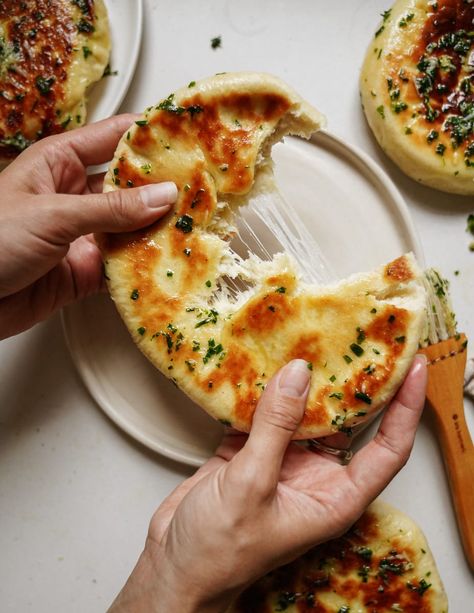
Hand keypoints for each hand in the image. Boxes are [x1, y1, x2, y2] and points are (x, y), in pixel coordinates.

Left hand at [0, 116, 176, 339]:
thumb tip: (163, 195)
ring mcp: (83, 234)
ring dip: (159, 228)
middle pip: (129, 185)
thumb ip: (110, 209)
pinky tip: (170, 262)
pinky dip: (145, 265)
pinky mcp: (86, 270)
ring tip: (197, 224)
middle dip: (164, 187)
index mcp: (59, 164)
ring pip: (132, 227)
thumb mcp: (51, 215)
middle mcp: (75, 196)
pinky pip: (124, 265)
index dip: (148, 134)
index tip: (187, 134)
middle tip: (203, 186)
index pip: (112, 138)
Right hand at [109, 355, 426, 612]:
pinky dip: (262, 390)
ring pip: (302, 412)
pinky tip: (261, 362)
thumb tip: (299, 374)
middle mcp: (314, 476)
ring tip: (310, 339)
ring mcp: (282, 461)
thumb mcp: (251, 485)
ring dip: (302, 381)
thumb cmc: (219, 552)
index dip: (405, 408)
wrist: (174, 566)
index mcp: (333, 496)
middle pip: (346, 422)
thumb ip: (276, 427)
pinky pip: (264, 412)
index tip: (414, 369)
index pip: (387, 449)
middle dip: (352, 383)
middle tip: (359, 339)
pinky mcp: (250, 451)